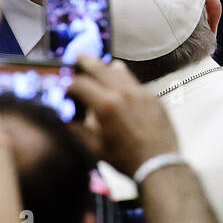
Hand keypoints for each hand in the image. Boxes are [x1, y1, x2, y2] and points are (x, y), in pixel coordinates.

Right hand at [68, 55, 181, 177]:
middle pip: (100, 68)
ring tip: (98, 66)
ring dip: (106, 67)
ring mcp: (140, 92)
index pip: (80, 84)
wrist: (159, 163)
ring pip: (119, 71)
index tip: (64, 85)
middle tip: (78, 58)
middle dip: (86, 62)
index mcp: (106, 105)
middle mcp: (123, 92)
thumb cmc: (125, 159)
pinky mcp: (152, 96)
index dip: (68, 83)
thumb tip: (66, 119)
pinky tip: (120, 83)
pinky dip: (123, 79)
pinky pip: (134, 81)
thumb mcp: (95, 148)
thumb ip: (78, 130)